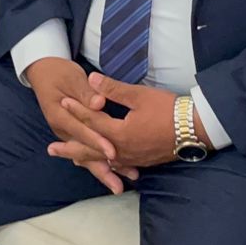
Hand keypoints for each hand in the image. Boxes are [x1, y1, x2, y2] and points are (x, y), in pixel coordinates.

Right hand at [25, 58, 128, 192]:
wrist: (43, 72)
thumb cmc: (59, 73)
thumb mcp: (72, 78)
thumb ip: (86, 92)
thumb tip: (99, 103)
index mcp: (59, 114)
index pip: (81, 131)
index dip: (97, 141)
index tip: (113, 152)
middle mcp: (62, 129)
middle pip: (83, 153)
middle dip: (102, 169)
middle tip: (118, 185)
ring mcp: (67, 134)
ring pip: (85, 157)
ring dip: (103, 171)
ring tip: (119, 187)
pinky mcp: (73, 135)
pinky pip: (86, 153)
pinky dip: (99, 163)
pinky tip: (113, 173)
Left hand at [49, 73, 184, 171]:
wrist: (194, 129)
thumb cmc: (168, 110)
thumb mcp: (140, 96)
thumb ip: (113, 90)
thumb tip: (91, 79)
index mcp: (119, 133)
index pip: (92, 120)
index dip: (77, 109)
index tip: (63, 101)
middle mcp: (122, 151)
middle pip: (90, 149)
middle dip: (70, 147)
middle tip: (51, 148)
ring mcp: (132, 159)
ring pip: (103, 160)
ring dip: (85, 157)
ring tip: (71, 157)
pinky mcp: (142, 161)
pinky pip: (118, 165)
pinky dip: (105, 164)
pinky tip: (103, 164)